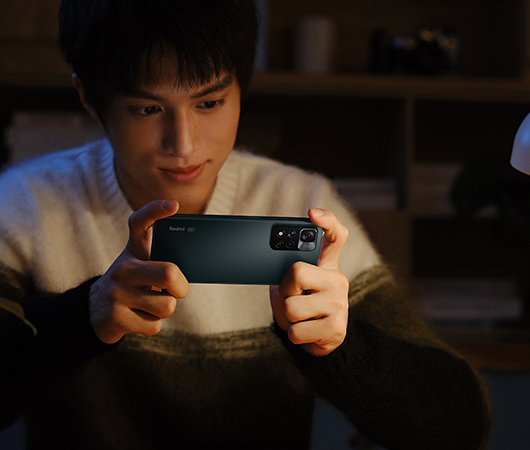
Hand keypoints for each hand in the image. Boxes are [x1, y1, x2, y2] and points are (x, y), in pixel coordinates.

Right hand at [89, 200, 189, 343]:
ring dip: (165, 310)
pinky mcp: (114, 317)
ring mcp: (116, 292)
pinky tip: (138, 317)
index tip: (173, 205)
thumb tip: (190, 272)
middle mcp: (122, 268)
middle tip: (177, 290)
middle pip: (170, 273)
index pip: (140, 222)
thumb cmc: (131, 286)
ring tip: (149, 305)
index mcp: (132, 251)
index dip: (156, 211)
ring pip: (167, 306)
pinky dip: (153, 324)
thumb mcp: (141, 267)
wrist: (95, 313)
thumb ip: (163, 262)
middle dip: (182, 287)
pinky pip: (155, 325)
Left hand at [270, 208, 349, 356]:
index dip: (327, 221)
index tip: (312, 213)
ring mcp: (341, 304)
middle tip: (291, 297)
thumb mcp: (290, 286)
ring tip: (299, 318)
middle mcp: (338, 280)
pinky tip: (305, 332)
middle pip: (297, 271)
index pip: (336, 236)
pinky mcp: (337, 328)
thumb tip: (261, 257)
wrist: (310, 342)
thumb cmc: (298, 308)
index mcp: (327, 266)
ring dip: (286, 317)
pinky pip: (296, 330)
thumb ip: (286, 270)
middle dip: (284, 289)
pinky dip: (293, 335)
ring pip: (292, 307)